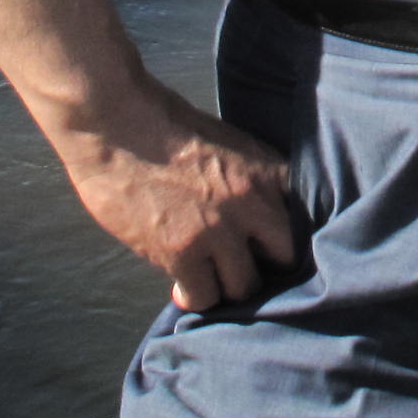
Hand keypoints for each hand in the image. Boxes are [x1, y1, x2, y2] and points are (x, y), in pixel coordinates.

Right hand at [51, 81, 297, 311]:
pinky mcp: (182, 252)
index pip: (303, 218)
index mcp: (265, 170)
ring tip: (210, 276)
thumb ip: (248, 178)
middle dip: (265, 264)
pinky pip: (205, 297)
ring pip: (245, 285)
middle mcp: (252, 202)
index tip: (272, 245)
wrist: (114, 121)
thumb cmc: (162, 123)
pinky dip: (194, 296)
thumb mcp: (226, 142)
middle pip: (284, 257)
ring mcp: (218, 230)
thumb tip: (254, 219)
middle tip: (242, 265)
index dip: (286, 235)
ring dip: (227, 284)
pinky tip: (183, 284)